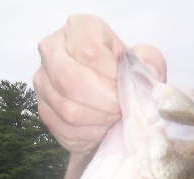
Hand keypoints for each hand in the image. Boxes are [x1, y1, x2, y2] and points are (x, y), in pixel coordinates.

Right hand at [33, 14, 166, 151]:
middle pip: (70, 81)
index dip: (111, 79)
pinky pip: (64, 130)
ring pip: (67, 109)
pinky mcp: (44, 110)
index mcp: (79, 29)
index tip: (125, 90)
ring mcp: (43, 81)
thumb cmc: (123, 73)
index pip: (89, 53)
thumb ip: (150, 62)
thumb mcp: (142, 60)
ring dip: (98, 121)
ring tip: (113, 119)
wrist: (109, 95)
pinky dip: (88, 136)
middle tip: (120, 110)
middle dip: (103, 103)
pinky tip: (100, 129)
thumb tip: (147, 73)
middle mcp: (52, 50)